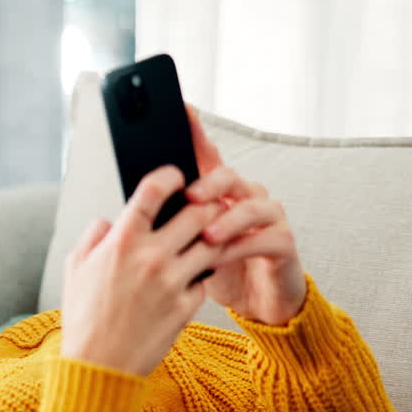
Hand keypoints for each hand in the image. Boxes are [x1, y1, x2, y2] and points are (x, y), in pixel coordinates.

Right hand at [61, 165, 225, 376]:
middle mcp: (151, 257)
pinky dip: (202, 274)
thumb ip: (93, 236)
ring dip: (211, 237)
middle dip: (204, 204)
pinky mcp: (187, 306)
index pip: (154, 189)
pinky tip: (195, 274)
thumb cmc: (83, 317)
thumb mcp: (75, 269)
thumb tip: (108, 220)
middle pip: (197, 211)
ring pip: (211, 243)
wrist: (100, 365)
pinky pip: (205, 279)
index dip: (170, 175)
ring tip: (205, 237)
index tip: (177, 175)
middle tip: (204, 205)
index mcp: (121, 241)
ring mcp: (172, 282)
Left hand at [183, 105, 306, 325]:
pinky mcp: (283, 243)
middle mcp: (246, 196)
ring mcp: (268, 218)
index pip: (207, 157)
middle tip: (189, 196)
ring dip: (228, 219)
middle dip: (209, 183)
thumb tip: (128, 210)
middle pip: (229, 176)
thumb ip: (168, 223)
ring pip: (252, 206)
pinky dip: (243, 246)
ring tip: (207, 235)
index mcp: (219, 193)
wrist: (256, 302)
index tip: (183, 109)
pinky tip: (224, 256)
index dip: (196, 132)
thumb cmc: (219, 268)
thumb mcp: (187, 245)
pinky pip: (266, 239)